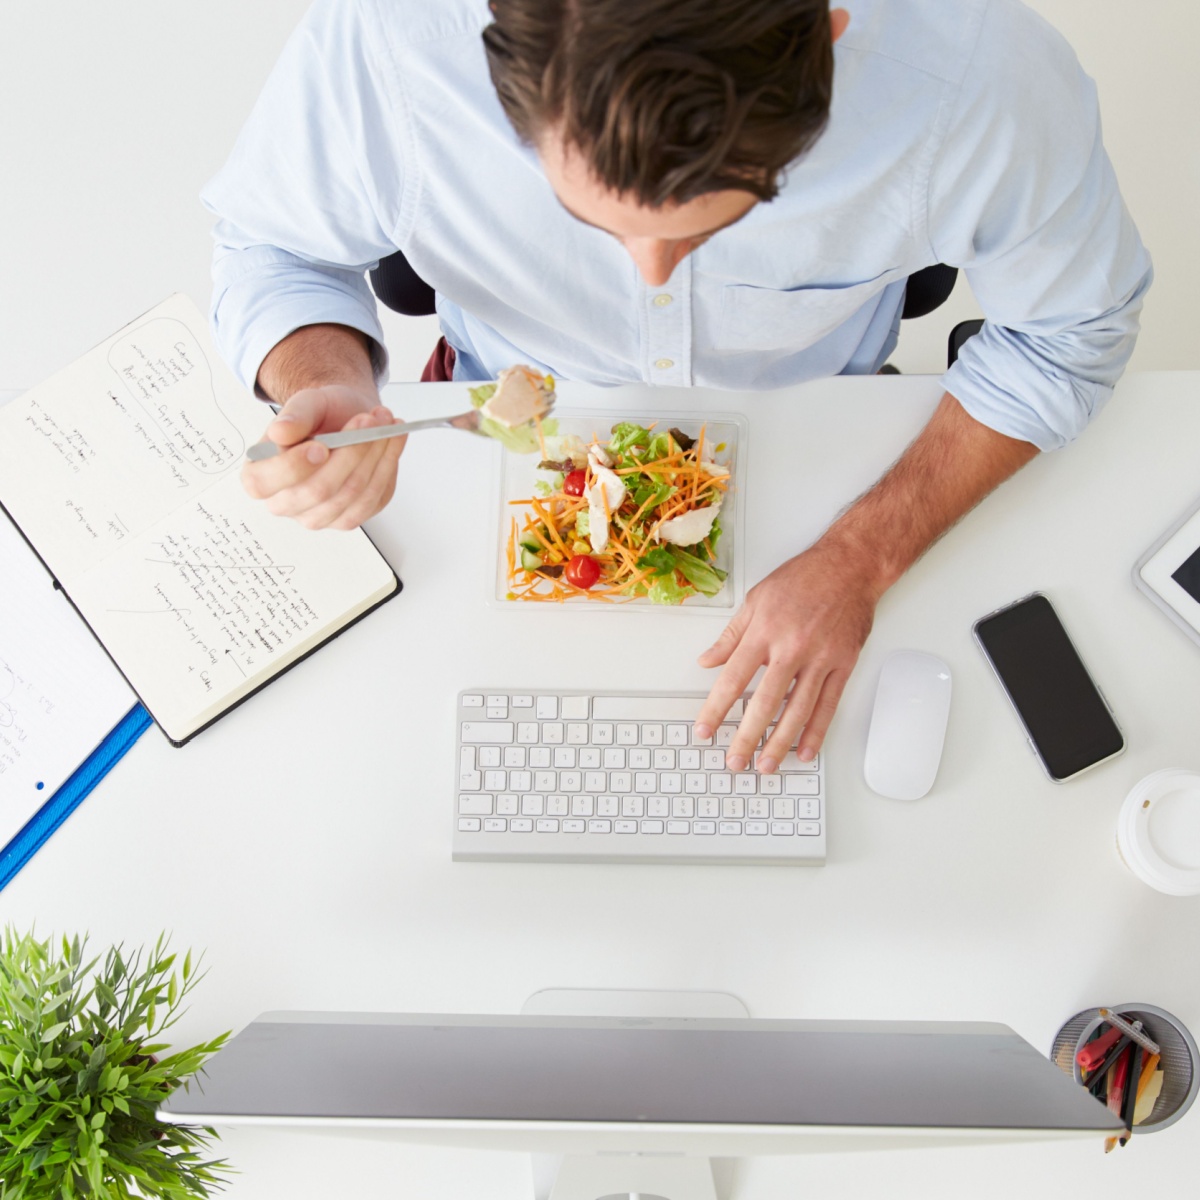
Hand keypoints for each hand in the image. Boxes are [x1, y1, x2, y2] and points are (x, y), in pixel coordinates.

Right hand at [241, 384, 405, 529]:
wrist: (344, 419)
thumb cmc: (319, 416)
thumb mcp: (305, 403)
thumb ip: (294, 415)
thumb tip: (280, 432)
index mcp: (260, 477)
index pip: (265, 483)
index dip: (295, 467)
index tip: (320, 446)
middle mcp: (286, 504)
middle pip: (319, 491)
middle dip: (350, 452)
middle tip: (367, 420)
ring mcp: (319, 516)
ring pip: (351, 495)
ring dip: (375, 456)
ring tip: (384, 422)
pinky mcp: (350, 518)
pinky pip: (373, 499)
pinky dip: (387, 465)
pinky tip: (392, 440)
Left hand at [694, 539, 881, 772]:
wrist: (850, 566)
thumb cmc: (803, 578)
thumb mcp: (756, 599)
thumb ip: (731, 635)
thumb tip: (707, 660)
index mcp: (765, 631)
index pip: (733, 679)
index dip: (716, 709)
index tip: (705, 730)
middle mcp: (792, 648)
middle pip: (765, 703)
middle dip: (747, 737)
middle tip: (735, 762)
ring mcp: (821, 659)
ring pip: (798, 710)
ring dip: (780, 743)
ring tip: (766, 765)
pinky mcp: (843, 665)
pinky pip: (828, 705)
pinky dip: (816, 731)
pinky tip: (805, 750)